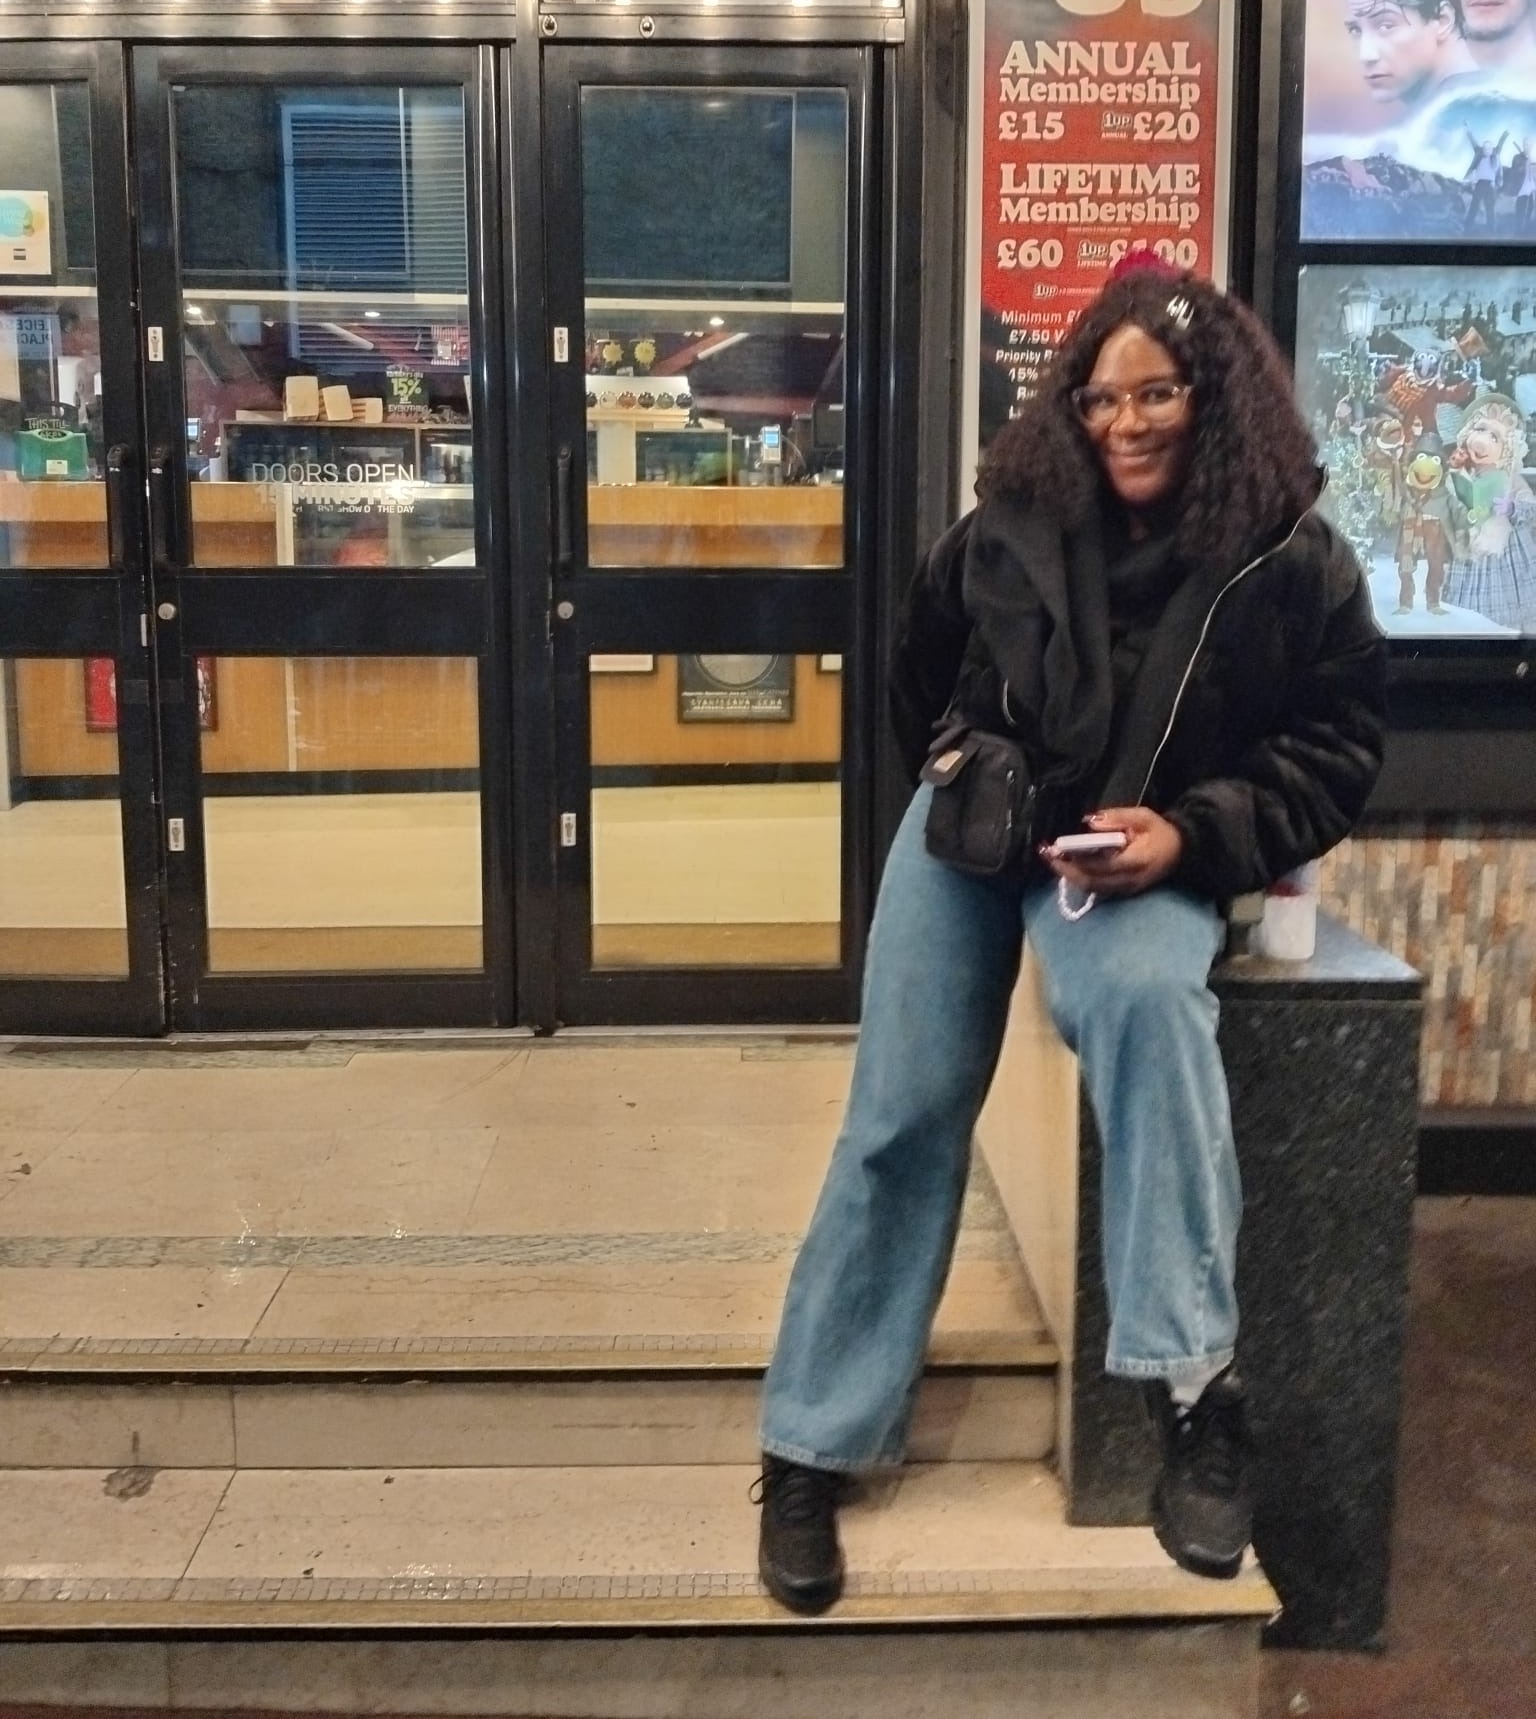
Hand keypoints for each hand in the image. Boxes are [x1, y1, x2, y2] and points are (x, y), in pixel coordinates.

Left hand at [1040, 807, 1183, 897]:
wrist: (1181, 851)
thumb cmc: (1160, 831)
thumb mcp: (1142, 816)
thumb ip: (1116, 817)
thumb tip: (1088, 821)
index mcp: (1136, 861)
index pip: (1100, 865)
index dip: (1076, 860)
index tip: (1056, 850)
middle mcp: (1130, 880)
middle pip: (1091, 881)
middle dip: (1065, 870)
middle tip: (1046, 855)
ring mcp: (1127, 890)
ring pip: (1092, 888)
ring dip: (1070, 875)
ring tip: (1052, 860)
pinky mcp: (1124, 892)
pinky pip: (1097, 888)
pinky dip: (1080, 878)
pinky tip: (1068, 866)